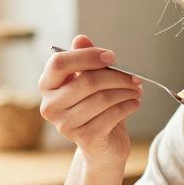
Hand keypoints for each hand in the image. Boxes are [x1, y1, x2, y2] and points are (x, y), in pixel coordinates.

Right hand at [38, 34, 142, 167]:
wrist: (102, 145)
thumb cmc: (95, 107)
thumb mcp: (90, 80)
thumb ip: (84, 59)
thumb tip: (81, 39)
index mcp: (47, 85)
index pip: (59, 63)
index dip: (87, 56)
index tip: (111, 56)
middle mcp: (50, 106)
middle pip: (87, 81)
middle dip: (117, 76)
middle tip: (134, 77)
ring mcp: (65, 124)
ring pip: (102, 98)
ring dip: (126, 91)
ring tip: (137, 90)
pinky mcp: (84, 138)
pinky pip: (111, 115)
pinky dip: (128, 106)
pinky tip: (135, 103)